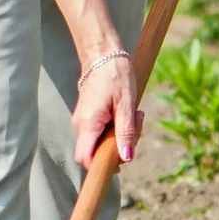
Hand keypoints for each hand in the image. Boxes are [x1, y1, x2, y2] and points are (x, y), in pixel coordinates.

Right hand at [72, 53, 143, 168]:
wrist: (103, 52)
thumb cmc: (115, 74)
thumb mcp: (126, 104)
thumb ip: (125, 133)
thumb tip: (126, 157)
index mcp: (88, 123)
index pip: (85, 158)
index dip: (100, 166)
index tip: (120, 161)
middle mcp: (81, 125)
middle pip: (96, 152)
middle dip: (120, 148)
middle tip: (137, 126)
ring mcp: (84, 121)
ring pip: (101, 142)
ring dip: (122, 135)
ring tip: (136, 115)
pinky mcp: (89, 116)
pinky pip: (102, 131)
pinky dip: (117, 127)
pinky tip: (128, 113)